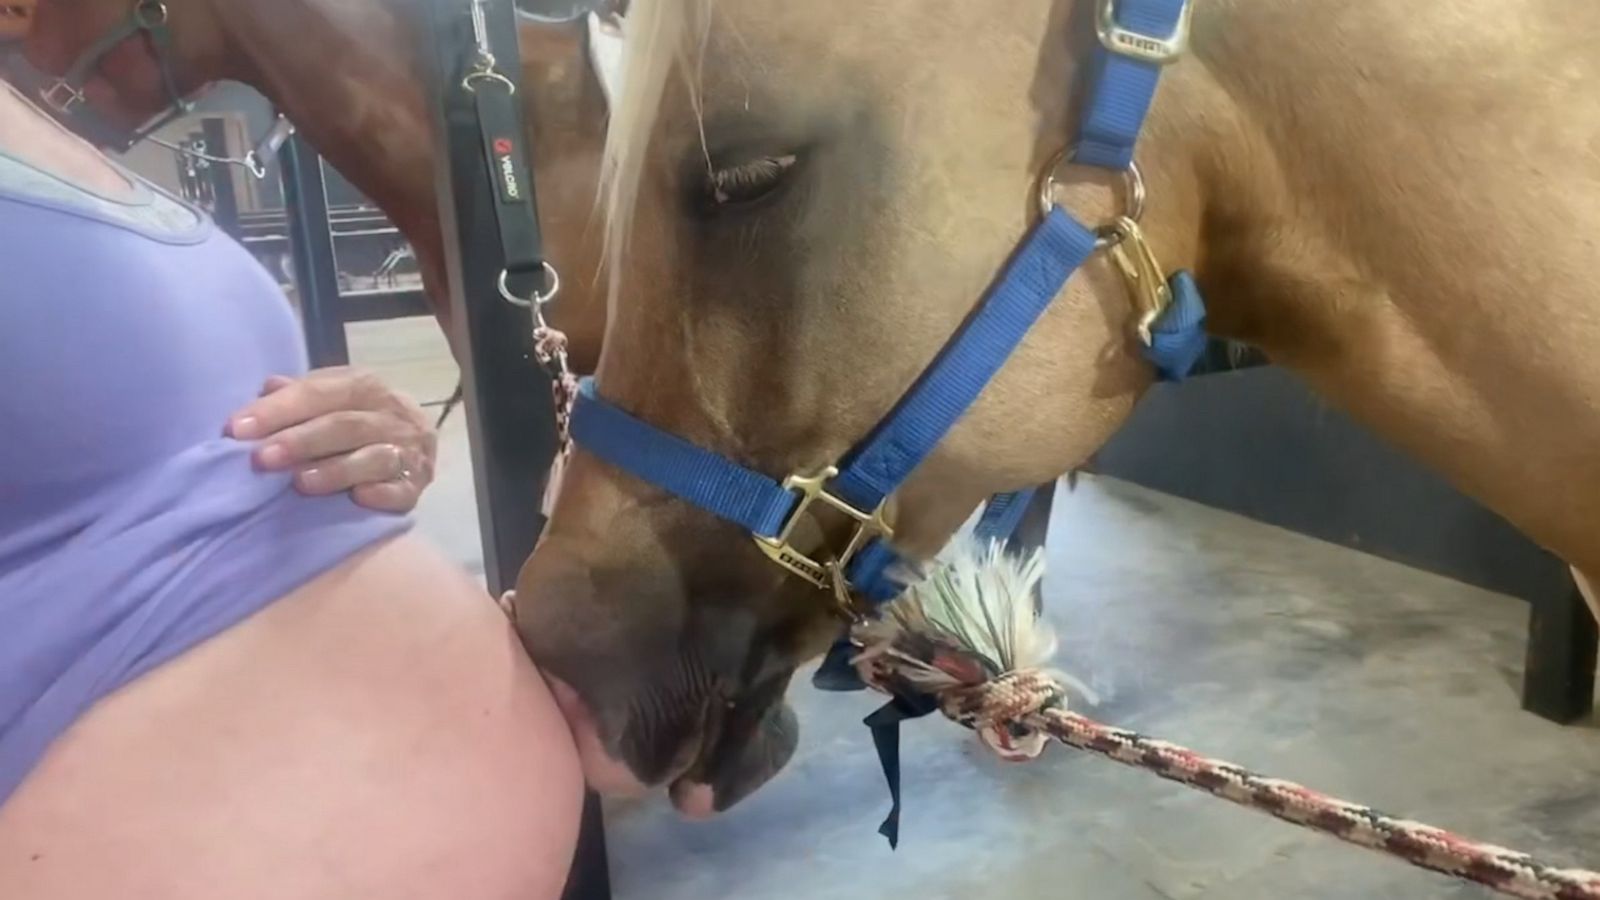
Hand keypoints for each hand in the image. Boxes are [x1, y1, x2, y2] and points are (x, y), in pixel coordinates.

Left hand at [227, 367, 437, 512]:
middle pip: (345, 425)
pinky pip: (402, 490)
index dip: (278, 410)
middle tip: (261, 460)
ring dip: (336, 471)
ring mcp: (409, 450)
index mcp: (366, 385)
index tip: (236, 429)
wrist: (412, 439)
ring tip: (300, 483)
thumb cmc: (354, 416)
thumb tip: (266, 388)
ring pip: (374, 457)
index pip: (320, 392)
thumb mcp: (329, 397)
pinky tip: (358, 498)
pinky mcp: (417, 485)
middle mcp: (393, 414)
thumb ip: (298, 395)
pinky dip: (381, 494)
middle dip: (301, 441)